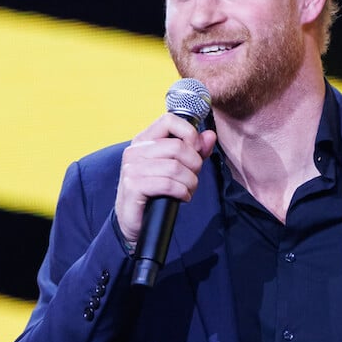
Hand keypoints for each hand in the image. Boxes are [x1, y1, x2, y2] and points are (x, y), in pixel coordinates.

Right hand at [114, 113, 216, 245]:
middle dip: (194, 164)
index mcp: (143, 140)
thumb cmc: (155, 191)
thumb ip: (194, 150)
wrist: (133, 220)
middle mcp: (134, 151)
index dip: (189, 133)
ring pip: (175, 167)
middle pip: (178, 146)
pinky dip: (182, 192)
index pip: (169, 120)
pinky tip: (181, 197)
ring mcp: (132, 168)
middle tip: (192, 177)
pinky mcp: (133, 186)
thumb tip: (210, 135)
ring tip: (188, 190)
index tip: (197, 150)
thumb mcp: (177, 168)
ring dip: (190, 182)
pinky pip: (168, 184)